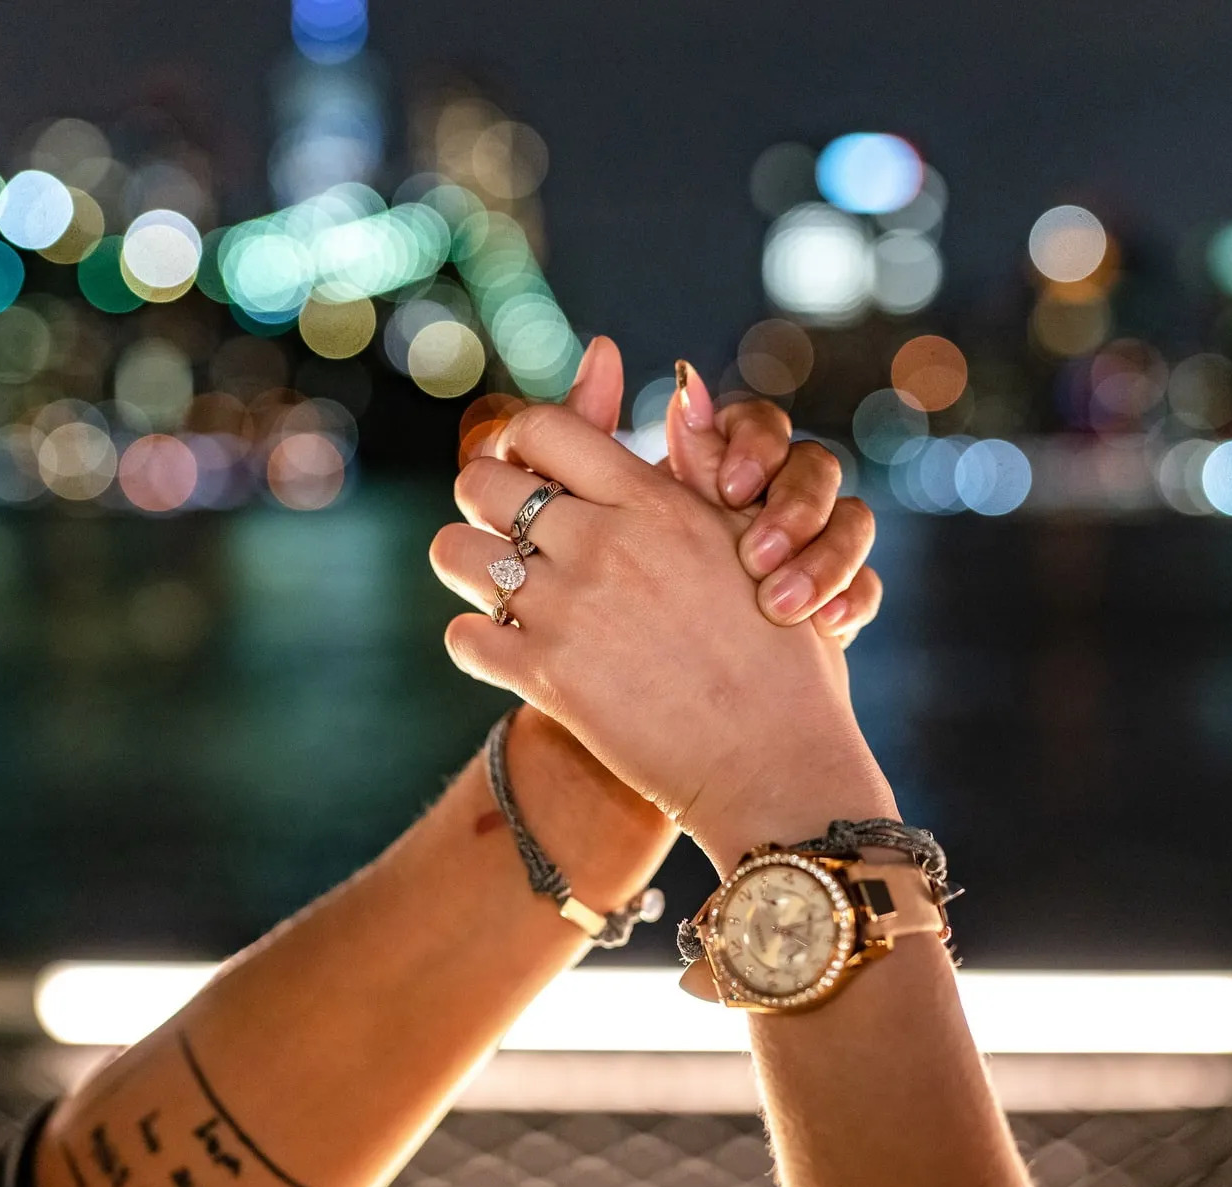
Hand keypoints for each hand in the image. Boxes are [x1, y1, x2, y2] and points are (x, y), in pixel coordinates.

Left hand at [433, 394, 895, 869]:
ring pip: (455, 554)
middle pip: (481, 482)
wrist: (773, 759)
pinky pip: (464, 636)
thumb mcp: (744, 537)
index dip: (521, 443)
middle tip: (508, 529)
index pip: (541, 427)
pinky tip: (509, 649)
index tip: (531, 470)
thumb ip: (700, 460)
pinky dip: (478, 642)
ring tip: (502, 587)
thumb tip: (681, 381)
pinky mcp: (547, 678)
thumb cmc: (776, 648)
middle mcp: (602, 545)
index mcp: (651, 502)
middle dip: (484, 500)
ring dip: (469, 566)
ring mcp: (568, 611)